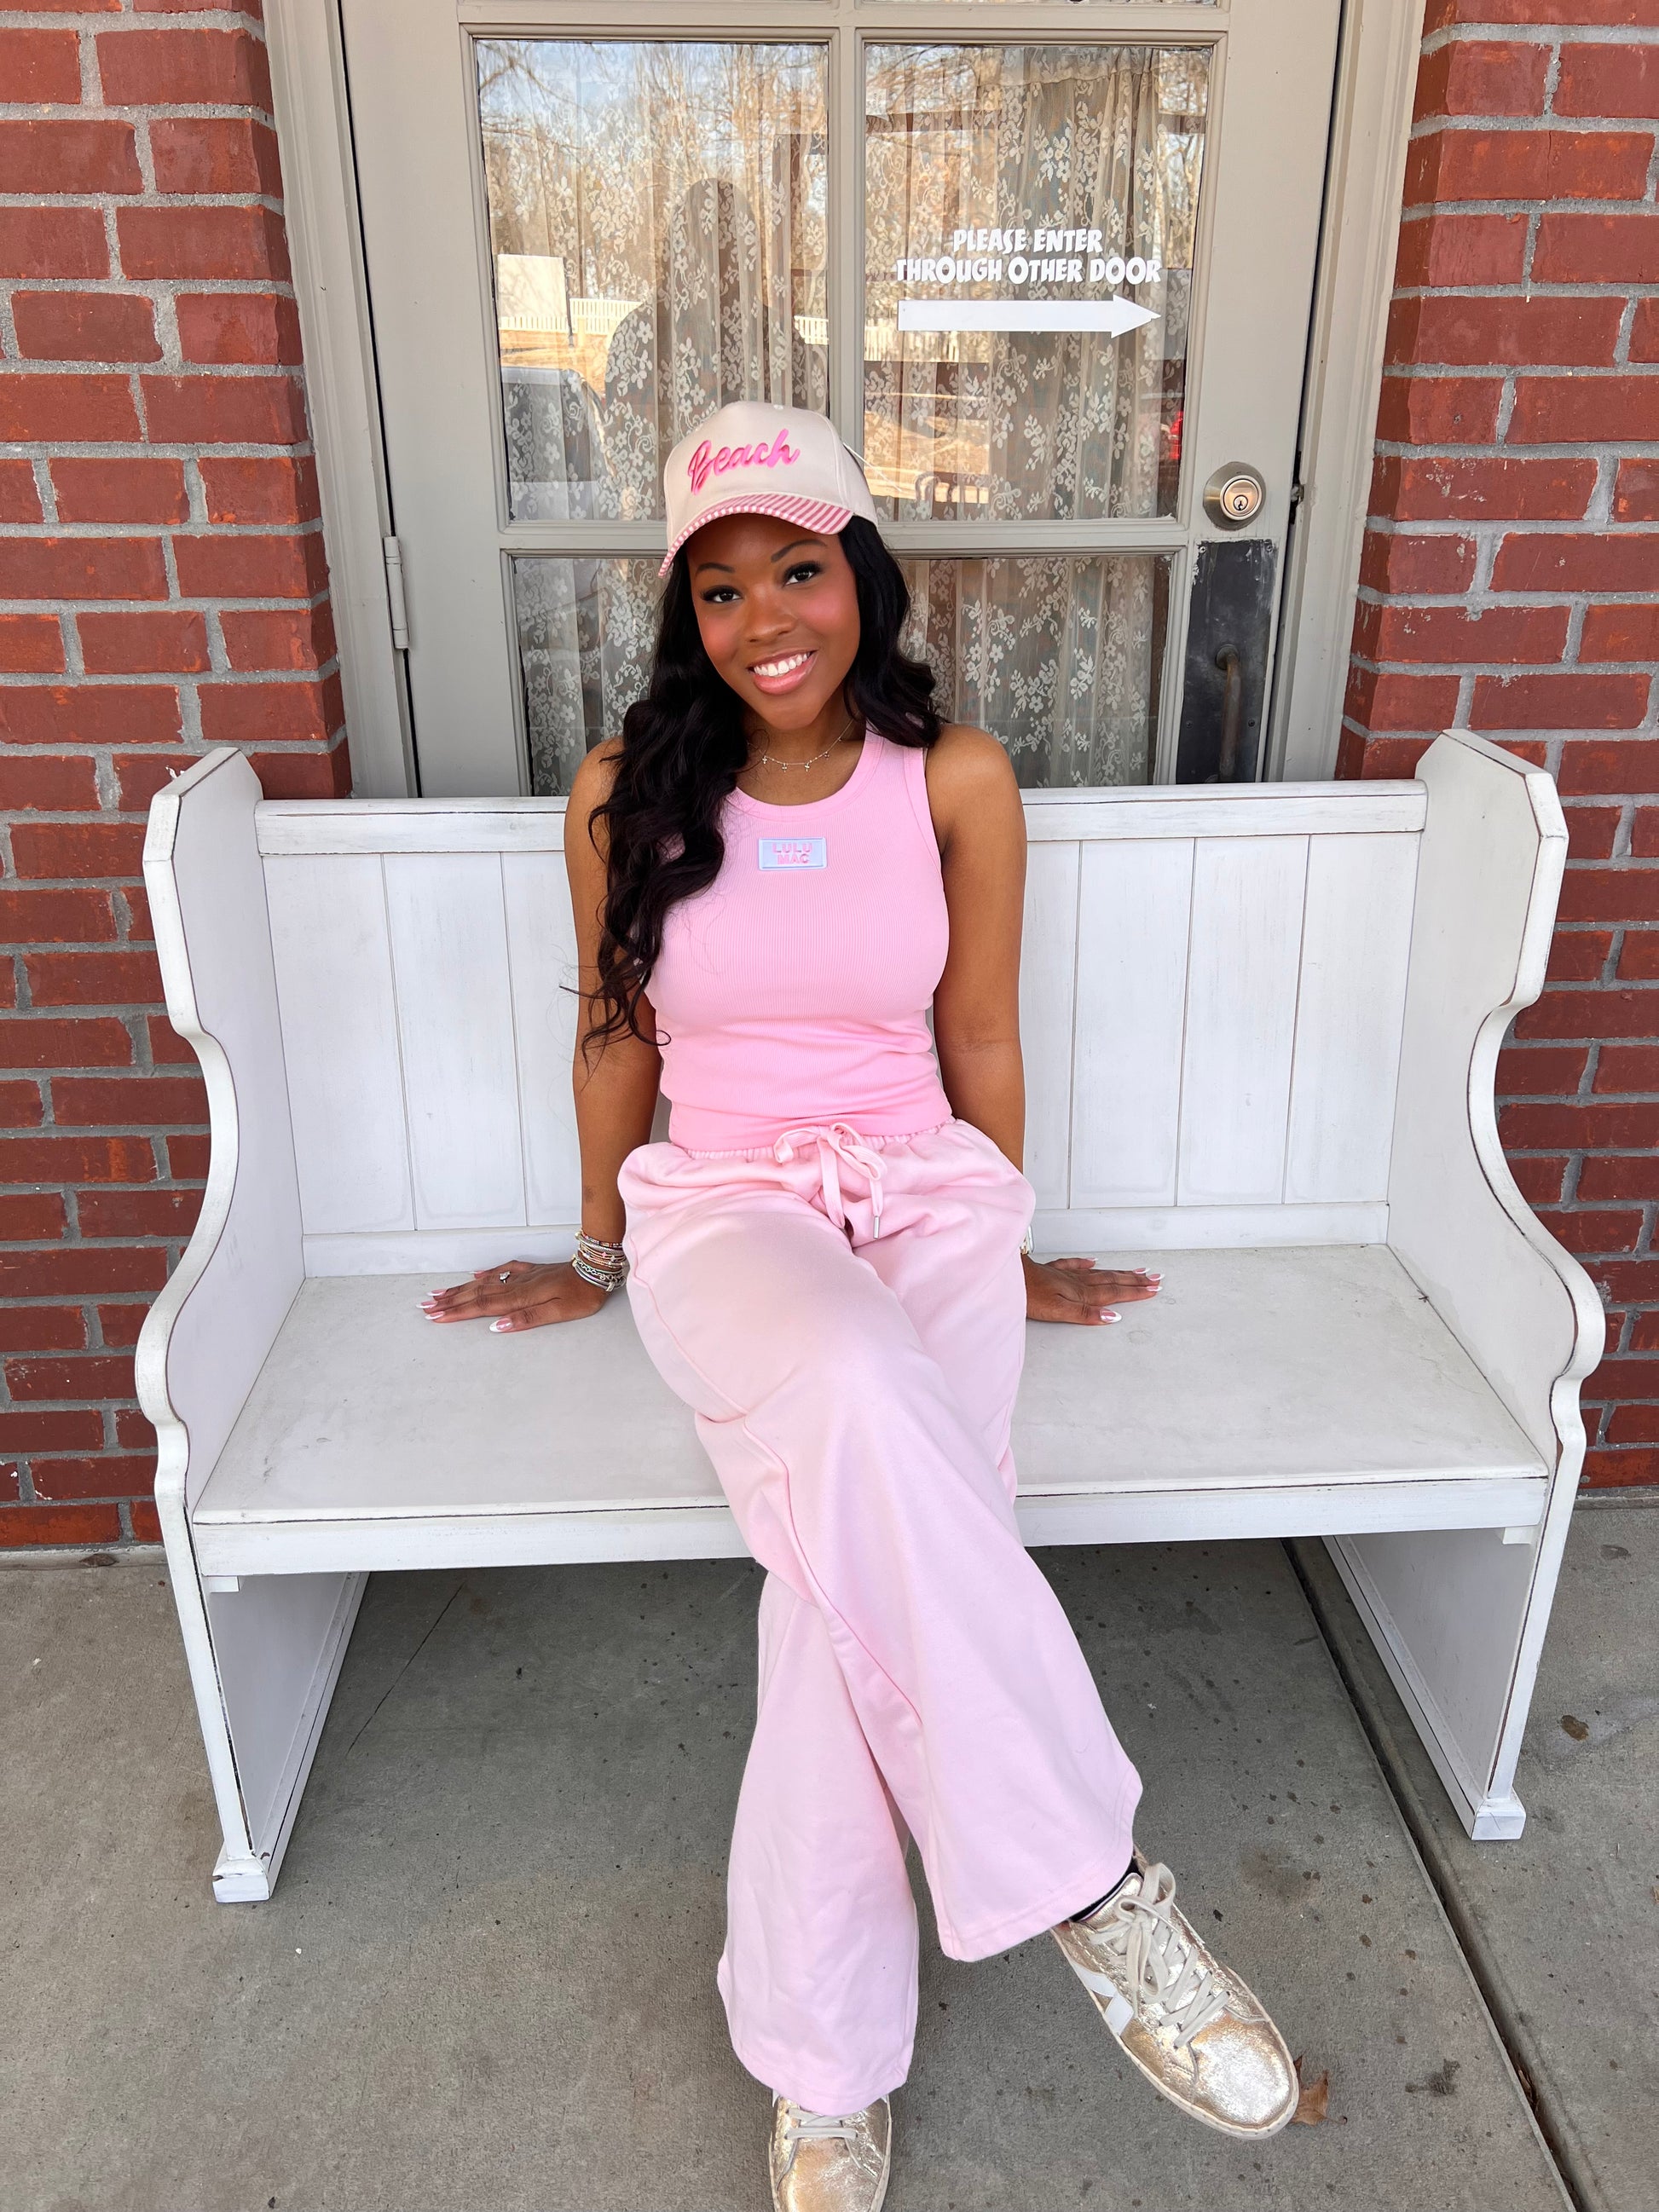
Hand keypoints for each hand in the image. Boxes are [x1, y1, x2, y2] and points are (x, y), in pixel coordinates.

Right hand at [420, 1258, 610, 1332]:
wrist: (598, 1269)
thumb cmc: (582, 1295)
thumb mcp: (559, 1313)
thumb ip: (527, 1319)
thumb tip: (496, 1326)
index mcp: (521, 1298)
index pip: (482, 1307)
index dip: (457, 1312)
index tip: (435, 1317)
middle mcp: (516, 1285)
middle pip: (477, 1294)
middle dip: (450, 1301)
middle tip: (425, 1306)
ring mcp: (523, 1275)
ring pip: (485, 1283)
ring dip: (461, 1289)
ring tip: (439, 1293)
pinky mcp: (532, 1270)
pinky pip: (503, 1270)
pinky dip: (486, 1274)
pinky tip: (475, 1276)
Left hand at [1024, 1253, 1161, 1327]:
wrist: (1007, 1276)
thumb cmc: (1028, 1295)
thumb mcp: (1058, 1311)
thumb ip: (1086, 1313)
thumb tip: (1112, 1316)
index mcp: (1081, 1293)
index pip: (1114, 1293)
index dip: (1135, 1293)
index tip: (1153, 1289)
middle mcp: (1077, 1282)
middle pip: (1112, 1281)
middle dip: (1134, 1281)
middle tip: (1155, 1278)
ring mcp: (1064, 1275)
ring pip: (1098, 1273)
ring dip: (1119, 1273)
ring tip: (1136, 1271)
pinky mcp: (1051, 1271)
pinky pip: (1074, 1265)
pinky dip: (1086, 1264)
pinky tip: (1093, 1262)